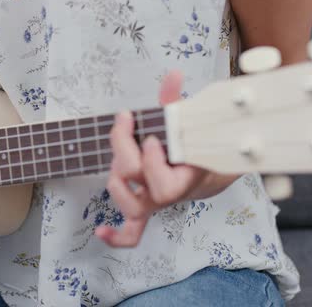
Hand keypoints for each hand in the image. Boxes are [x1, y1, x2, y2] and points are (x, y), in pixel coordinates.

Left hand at [95, 71, 238, 247]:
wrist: (211, 168)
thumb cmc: (198, 144)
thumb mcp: (190, 121)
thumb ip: (176, 102)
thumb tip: (172, 75)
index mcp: (186, 178)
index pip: (163, 183)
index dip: (152, 162)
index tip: (151, 137)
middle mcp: (167, 194)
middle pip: (136, 183)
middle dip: (124, 151)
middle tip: (127, 122)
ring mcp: (154, 203)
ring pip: (130, 207)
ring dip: (116, 180)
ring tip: (118, 151)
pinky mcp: (144, 209)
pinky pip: (132, 232)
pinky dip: (116, 236)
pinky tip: (100, 232)